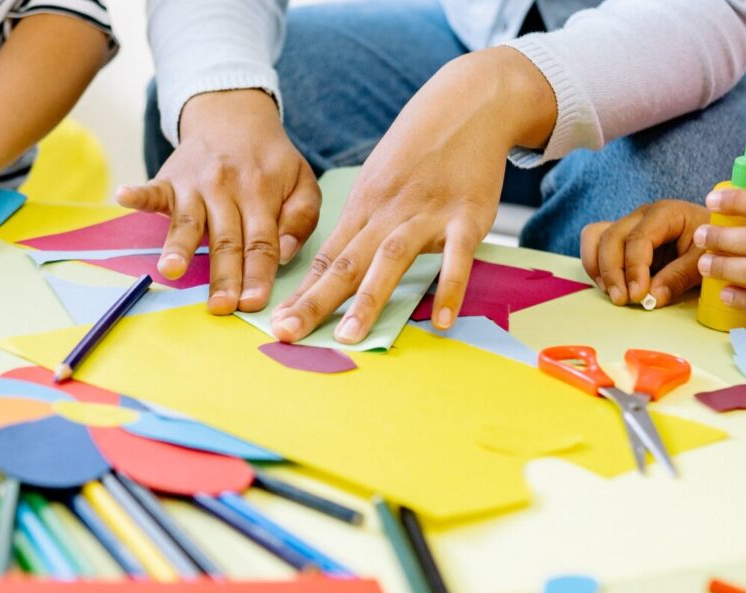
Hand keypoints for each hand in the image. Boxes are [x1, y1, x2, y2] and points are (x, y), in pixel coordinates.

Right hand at [117, 90, 320, 313]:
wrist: (234, 115)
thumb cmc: (270, 160)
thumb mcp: (302, 181)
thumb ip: (301, 217)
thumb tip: (284, 253)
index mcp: (262, 195)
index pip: (261, 243)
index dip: (257, 274)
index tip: (253, 303)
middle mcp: (227, 190)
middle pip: (226, 241)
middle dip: (223, 276)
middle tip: (220, 306)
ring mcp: (196, 185)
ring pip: (188, 222)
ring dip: (179, 246)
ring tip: (171, 269)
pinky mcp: (170, 179)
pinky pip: (152, 189)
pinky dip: (137, 194)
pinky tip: (123, 198)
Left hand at [271, 48, 553, 342]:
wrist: (469, 103)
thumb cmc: (421, 147)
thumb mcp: (380, 179)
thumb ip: (363, 222)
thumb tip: (337, 263)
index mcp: (364, 206)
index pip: (326, 256)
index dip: (301, 292)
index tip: (276, 322)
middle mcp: (388, 212)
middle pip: (345, 262)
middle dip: (315, 301)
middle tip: (287, 333)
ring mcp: (427, 213)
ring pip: (390, 260)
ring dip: (368, 299)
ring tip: (350, 336)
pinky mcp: (467, 215)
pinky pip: (457, 257)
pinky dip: (450, 287)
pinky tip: (445, 320)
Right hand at [579, 199, 711, 309]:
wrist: (716, 239)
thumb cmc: (713, 245)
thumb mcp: (704, 261)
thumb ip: (679, 277)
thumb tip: (652, 297)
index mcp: (665, 213)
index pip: (638, 238)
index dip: (634, 268)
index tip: (637, 295)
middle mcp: (641, 216)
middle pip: (611, 237)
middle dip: (612, 272)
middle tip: (623, 300)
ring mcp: (628, 225)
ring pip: (596, 237)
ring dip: (599, 268)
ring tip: (614, 294)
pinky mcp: (621, 239)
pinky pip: (595, 244)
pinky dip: (596, 265)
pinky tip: (611, 286)